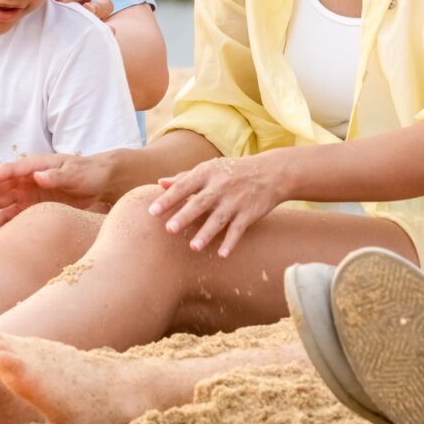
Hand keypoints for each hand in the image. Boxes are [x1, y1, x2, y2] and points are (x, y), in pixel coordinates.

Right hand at [0, 150, 121, 235]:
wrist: (102, 184)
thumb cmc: (89, 173)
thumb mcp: (76, 173)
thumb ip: (57, 175)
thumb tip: (37, 176)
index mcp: (34, 166)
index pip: (8, 171)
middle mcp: (26, 180)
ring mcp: (27, 195)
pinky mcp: (31, 209)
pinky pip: (10, 217)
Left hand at [147, 154, 287, 256]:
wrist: (271, 172)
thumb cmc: (233, 171)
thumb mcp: (210, 169)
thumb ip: (184, 177)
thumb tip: (160, 183)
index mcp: (207, 173)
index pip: (184, 186)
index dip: (168, 198)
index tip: (152, 211)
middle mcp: (221, 186)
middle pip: (200, 203)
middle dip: (184, 216)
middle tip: (168, 229)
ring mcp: (235, 201)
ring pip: (219, 219)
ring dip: (206, 233)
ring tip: (193, 247)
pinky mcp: (249, 213)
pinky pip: (238, 230)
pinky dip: (231, 242)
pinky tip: (222, 255)